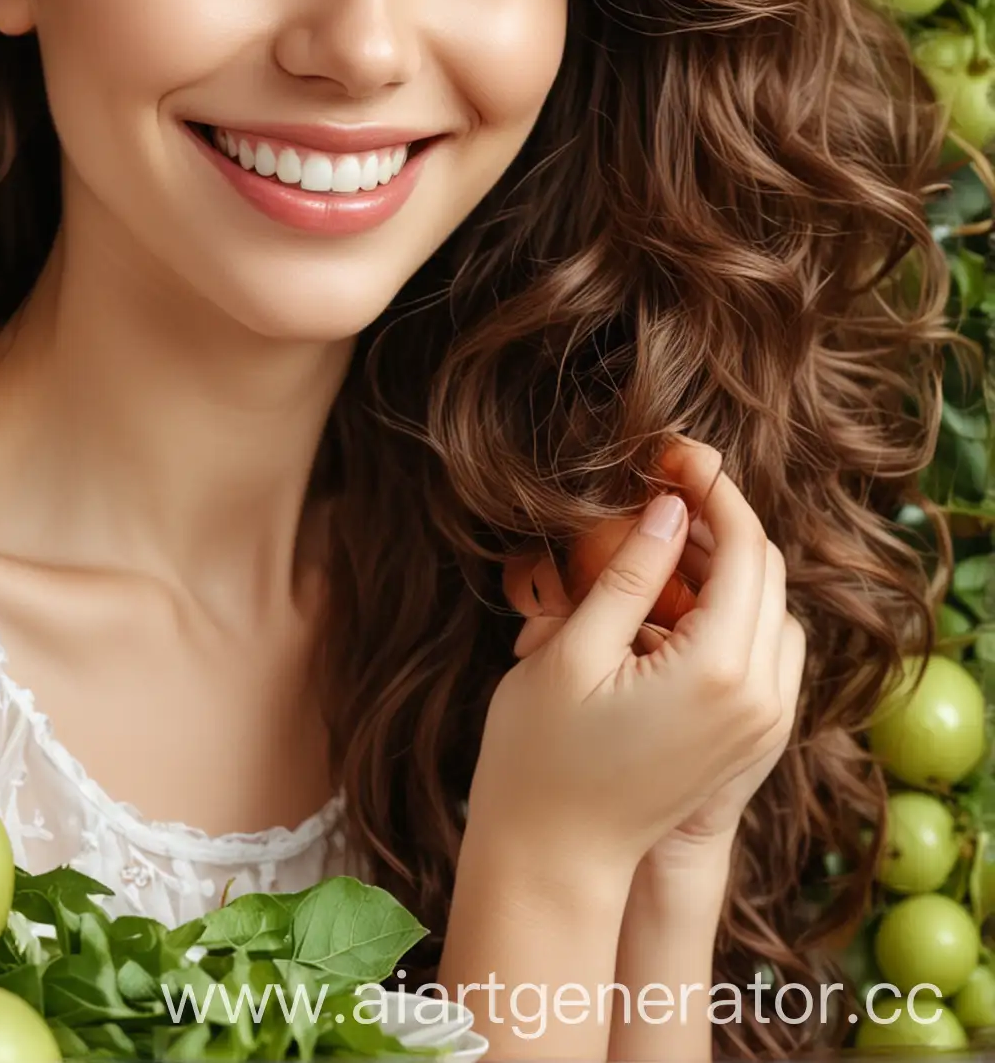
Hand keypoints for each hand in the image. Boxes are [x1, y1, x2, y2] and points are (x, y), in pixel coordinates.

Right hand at [470, 438, 805, 884]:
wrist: (555, 861)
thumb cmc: (541, 756)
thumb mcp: (573, 650)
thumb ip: (631, 573)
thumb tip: (670, 507)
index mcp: (718, 671)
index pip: (746, 548)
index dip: (714, 489)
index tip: (674, 453)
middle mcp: (760, 698)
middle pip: (768, 573)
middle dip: (721, 520)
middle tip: (663, 487)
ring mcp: (764, 725)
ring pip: (774, 610)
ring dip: (730, 567)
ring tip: (663, 545)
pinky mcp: (753, 740)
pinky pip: (768, 652)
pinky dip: (735, 612)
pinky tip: (676, 603)